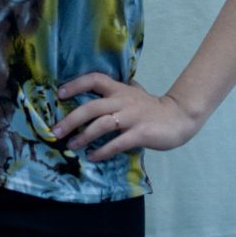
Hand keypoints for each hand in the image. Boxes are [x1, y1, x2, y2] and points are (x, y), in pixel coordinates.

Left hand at [51, 72, 198, 162]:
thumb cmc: (153, 108)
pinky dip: (103, 151)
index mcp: (120, 90)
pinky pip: (117, 143)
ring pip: (101, 125)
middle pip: (91, 107)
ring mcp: (132, 117)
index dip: (75, 84)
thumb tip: (102, 84)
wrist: (179, 118)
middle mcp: (123, 101)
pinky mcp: (140, 134)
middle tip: (55, 132)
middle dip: (70, 119)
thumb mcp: (135, 93)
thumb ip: (120, 89)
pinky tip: (93, 157)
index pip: (95, 79)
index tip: (59, 94)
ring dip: (83, 136)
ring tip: (72, 146)